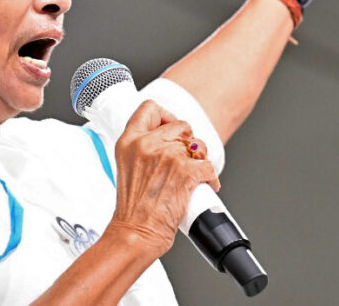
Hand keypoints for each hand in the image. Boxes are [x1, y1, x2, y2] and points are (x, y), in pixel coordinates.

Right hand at [107, 100, 219, 257]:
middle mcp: (147, 144)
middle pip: (181, 125)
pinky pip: (209, 165)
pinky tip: (205, 185)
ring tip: (194, 173)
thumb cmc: (133, 207)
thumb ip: (141, 147)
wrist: (136, 232)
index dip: (166, 115)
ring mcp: (167, 157)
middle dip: (188, 142)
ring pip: (198, 145)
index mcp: (129, 141)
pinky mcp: (185, 172)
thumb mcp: (126, 166)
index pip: (149, 108)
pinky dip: (211, 178)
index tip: (170, 128)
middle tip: (185, 158)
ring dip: (200, 159)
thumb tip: (167, 138)